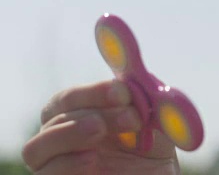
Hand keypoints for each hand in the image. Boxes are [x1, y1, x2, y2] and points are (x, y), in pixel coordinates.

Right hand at [22, 80, 179, 173]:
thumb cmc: (152, 154)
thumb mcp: (153, 125)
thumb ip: (142, 101)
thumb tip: (134, 80)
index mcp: (81, 117)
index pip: (69, 98)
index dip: (94, 91)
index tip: (123, 92)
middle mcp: (63, 140)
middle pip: (53, 117)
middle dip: (92, 109)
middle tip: (128, 115)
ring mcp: (58, 164)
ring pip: (37, 146)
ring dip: (70, 133)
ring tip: (100, 130)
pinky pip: (45, 174)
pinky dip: (66, 164)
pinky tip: (92, 160)